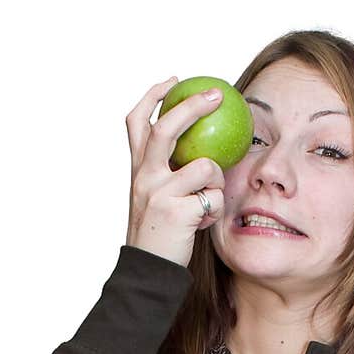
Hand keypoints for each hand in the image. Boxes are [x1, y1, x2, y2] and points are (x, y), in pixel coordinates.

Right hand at [124, 77, 225, 268]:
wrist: (147, 271)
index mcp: (138, 169)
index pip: (137, 122)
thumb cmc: (159, 235)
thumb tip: (202, 148)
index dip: (153, 96)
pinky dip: (214, 210)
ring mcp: (158, 193)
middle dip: (193, 106)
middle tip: (217, 95)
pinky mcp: (176, 212)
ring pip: (205, 167)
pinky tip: (202, 223)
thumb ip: (170, 173)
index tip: (174, 81)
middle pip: (166, 127)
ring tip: (205, 202)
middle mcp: (143, 176)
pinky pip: (214, 199)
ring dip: (216, 183)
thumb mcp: (155, 197)